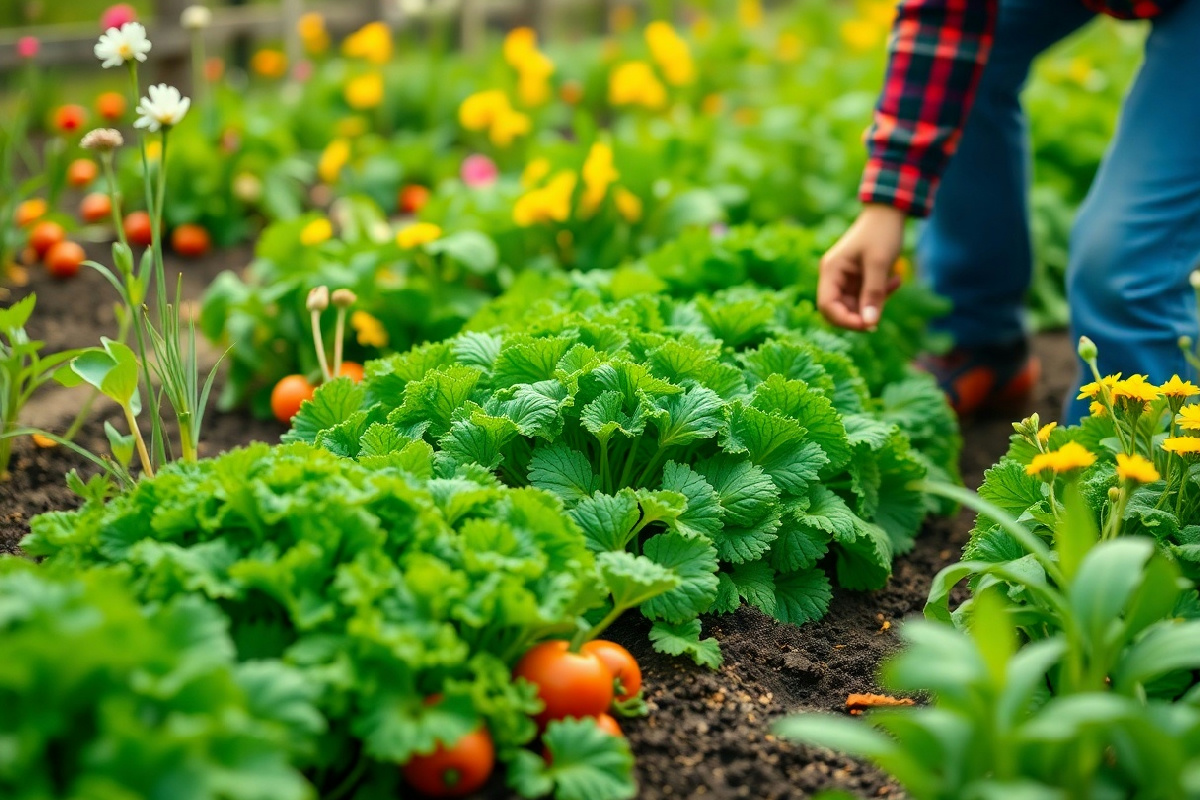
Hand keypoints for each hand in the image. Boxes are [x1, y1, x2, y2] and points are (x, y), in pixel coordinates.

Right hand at [817, 204, 906, 330]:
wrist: (889, 213)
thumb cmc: (881, 233)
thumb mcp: (879, 264)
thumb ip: (873, 294)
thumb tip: (869, 324)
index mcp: (831, 270)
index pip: (827, 306)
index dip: (845, 320)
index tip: (868, 325)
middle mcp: (833, 276)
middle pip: (839, 309)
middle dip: (861, 314)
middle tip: (882, 312)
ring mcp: (845, 278)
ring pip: (855, 305)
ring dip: (875, 302)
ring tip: (894, 284)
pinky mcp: (857, 278)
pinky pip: (865, 296)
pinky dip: (880, 294)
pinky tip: (896, 280)